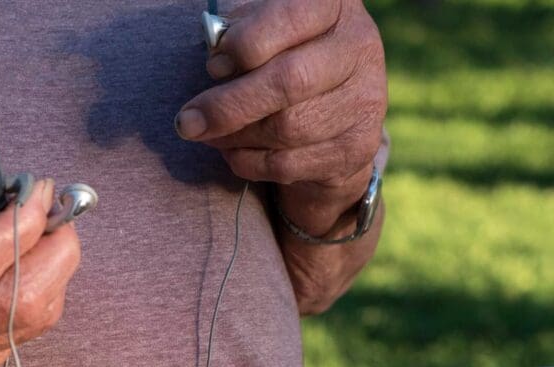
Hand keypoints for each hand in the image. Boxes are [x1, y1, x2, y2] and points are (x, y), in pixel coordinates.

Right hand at [0, 167, 79, 366]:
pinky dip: (43, 285)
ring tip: (45, 226)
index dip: (21, 220)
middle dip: (54, 245)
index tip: (35, 184)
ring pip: (37, 315)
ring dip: (55, 264)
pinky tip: (28, 258)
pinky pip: (32, 325)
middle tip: (54, 205)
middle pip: (23, 299)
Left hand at [176, 0, 386, 233]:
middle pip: (288, 81)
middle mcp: (359, 47)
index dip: (245, 44)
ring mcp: (365, 100)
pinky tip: (234, 152)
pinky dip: (250, 162)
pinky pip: (290, 163)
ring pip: (287, 128)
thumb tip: (216, 61)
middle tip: (188, 122)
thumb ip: (242, 36)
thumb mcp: (265, 34)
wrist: (334, 113)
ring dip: (235, 137)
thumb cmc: (284, 59)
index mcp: (334, 6)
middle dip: (229, 105)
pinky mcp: (357, 147)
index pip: (289, 18)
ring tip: (210, 134)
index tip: (213, 66)